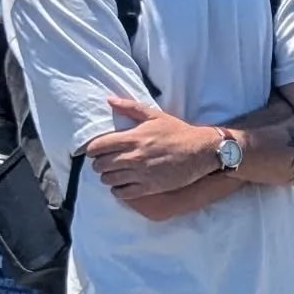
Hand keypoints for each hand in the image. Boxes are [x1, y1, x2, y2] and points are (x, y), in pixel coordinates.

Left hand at [87, 97, 218, 199]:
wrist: (201, 151)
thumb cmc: (178, 132)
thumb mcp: (155, 116)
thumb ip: (130, 107)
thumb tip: (109, 100)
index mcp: (132, 138)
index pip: (97, 147)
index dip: (92, 150)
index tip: (96, 151)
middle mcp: (134, 157)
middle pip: (100, 165)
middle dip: (98, 164)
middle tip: (105, 163)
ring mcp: (142, 173)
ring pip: (109, 180)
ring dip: (107, 177)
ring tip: (113, 174)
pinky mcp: (150, 187)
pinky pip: (124, 193)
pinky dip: (118, 191)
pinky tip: (122, 186)